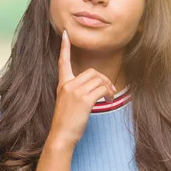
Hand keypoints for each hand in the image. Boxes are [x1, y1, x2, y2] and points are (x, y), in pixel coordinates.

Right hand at [48, 30, 116, 147]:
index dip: (64, 47)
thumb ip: (77, 92)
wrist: (61, 136)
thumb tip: (96, 87)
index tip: (65, 34)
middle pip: (91, 72)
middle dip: (104, 79)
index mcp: (62, 84)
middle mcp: (68, 85)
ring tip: (109, 97)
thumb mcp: (68, 103)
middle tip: (109, 91)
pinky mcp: (84, 100)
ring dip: (108, 88)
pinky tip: (108, 101)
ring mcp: (75, 92)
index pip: (63, 62)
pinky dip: (108, 94)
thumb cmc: (66, 122)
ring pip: (99, 80)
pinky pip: (102, 89)